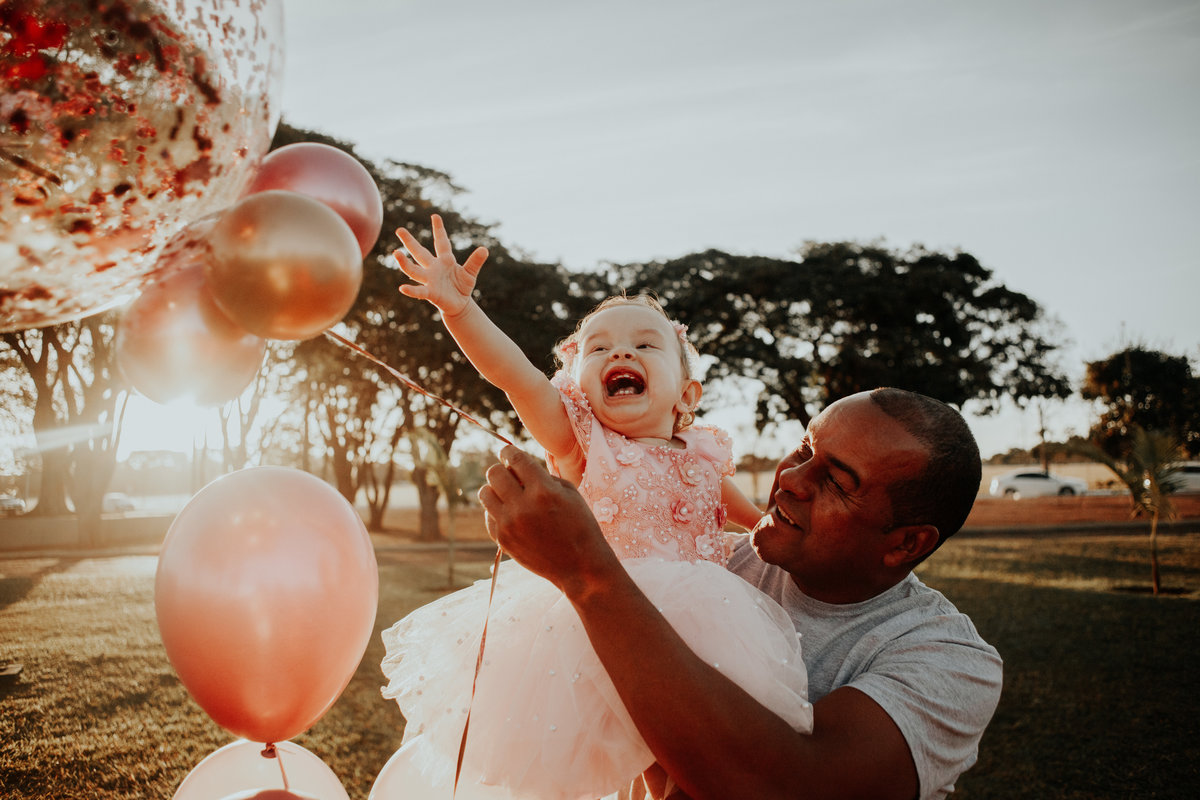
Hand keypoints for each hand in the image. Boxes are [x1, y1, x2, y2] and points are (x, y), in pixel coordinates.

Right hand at [394, 214, 487, 317]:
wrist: (459, 305)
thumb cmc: (462, 286)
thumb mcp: (471, 273)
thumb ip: (475, 262)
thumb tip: (485, 249)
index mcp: (445, 260)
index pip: (441, 242)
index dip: (439, 230)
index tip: (435, 216)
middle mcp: (434, 268)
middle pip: (420, 253)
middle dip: (410, 242)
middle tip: (399, 230)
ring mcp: (430, 280)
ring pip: (414, 271)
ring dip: (405, 263)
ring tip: (396, 253)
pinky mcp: (431, 293)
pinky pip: (419, 291)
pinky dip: (411, 290)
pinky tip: (402, 288)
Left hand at [478, 446, 618, 594]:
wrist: (581, 567)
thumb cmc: (581, 526)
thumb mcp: (570, 493)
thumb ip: (543, 476)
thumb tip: (518, 468)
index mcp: (543, 490)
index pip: (515, 459)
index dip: (509, 452)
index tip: (508, 453)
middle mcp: (523, 506)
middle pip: (494, 473)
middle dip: (501, 469)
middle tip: (510, 475)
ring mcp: (510, 524)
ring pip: (485, 493)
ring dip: (495, 489)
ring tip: (509, 495)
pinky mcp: (503, 540)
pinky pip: (489, 515)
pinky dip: (497, 511)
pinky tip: (512, 514)